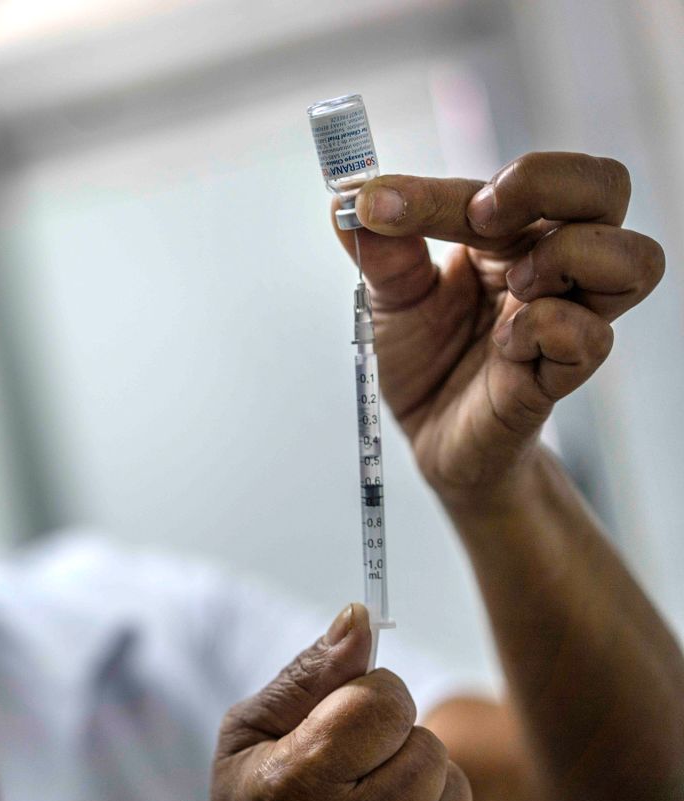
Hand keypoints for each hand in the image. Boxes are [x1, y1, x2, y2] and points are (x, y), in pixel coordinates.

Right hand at [211, 603, 493, 800]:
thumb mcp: (249, 736)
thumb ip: (307, 676)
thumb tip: (359, 617)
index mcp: (298, 783)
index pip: (384, 702)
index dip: (368, 700)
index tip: (342, 723)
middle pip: (426, 747)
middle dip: (396, 748)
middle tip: (352, 776)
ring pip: (456, 789)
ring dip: (423, 790)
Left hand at [337, 153, 663, 506]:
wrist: (432, 438)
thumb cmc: (426, 359)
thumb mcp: (388, 298)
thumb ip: (378, 249)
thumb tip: (345, 201)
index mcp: (511, 235)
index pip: (510, 181)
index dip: (438, 189)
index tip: (375, 203)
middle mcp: (552, 266)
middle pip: (606, 187)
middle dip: (550, 181)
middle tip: (482, 216)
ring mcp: (566, 318)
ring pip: (634, 260)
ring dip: (567, 255)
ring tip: (511, 284)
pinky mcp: (562, 375)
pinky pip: (591, 338)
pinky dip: (547, 329)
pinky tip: (504, 347)